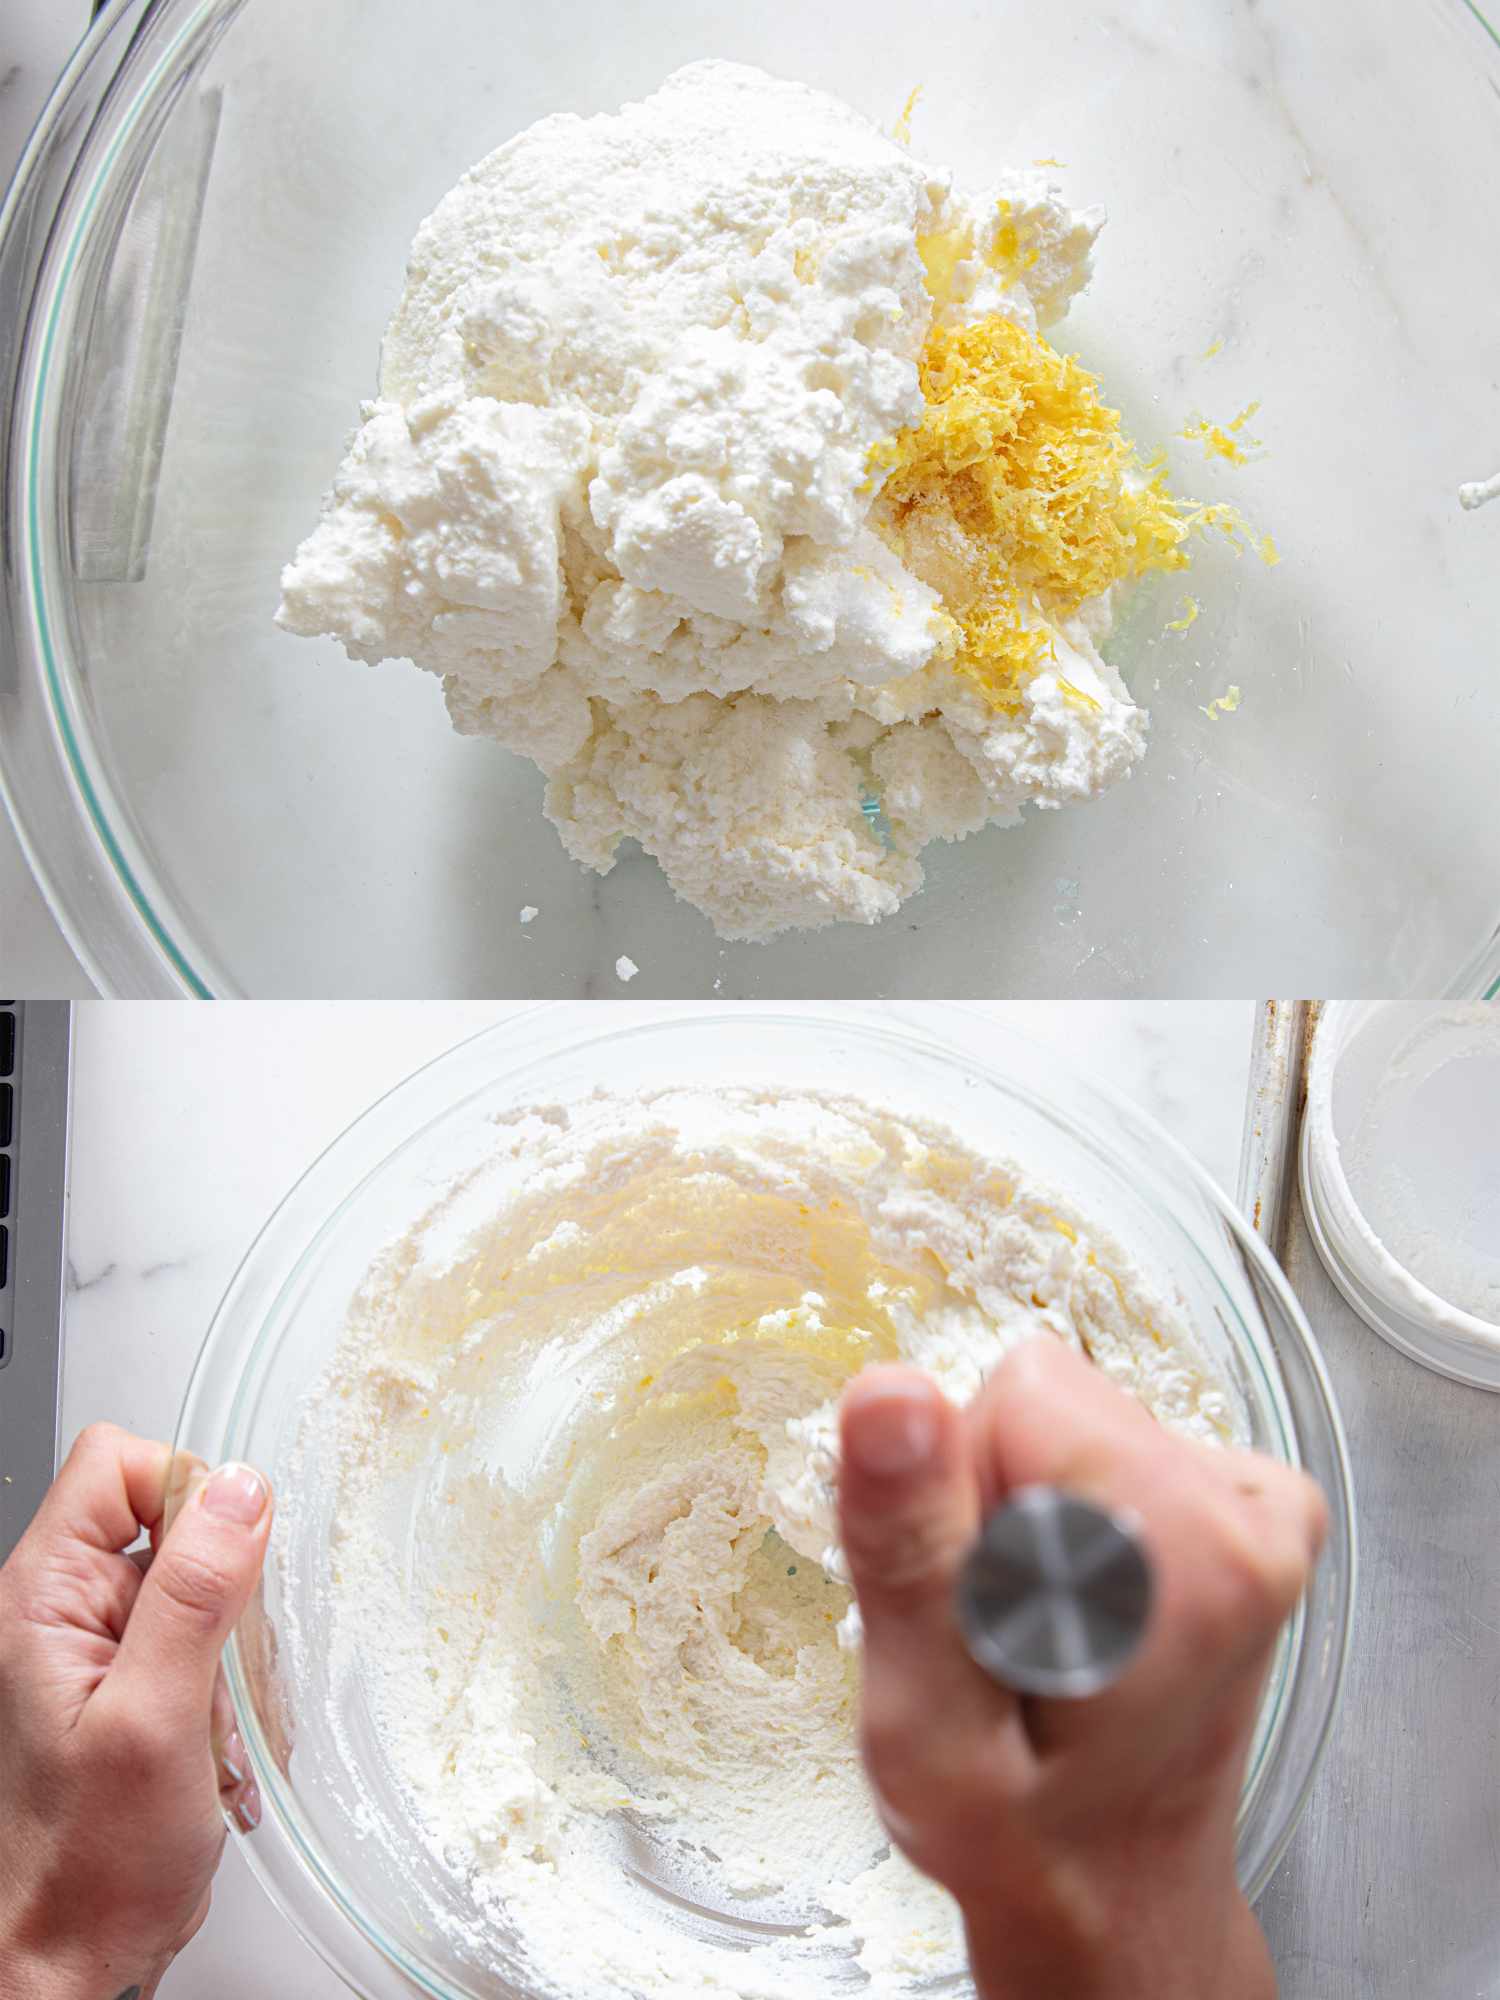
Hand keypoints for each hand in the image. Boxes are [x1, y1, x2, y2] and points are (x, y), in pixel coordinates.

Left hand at [0, 1425, 272, 1999]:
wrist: (69, 1961)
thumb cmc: (86, 1869)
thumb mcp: (152, 1722)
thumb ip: (194, 1595)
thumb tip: (240, 1488)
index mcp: (43, 1598)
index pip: (117, 1463)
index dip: (184, 1491)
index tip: (224, 1563)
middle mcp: (64, 1610)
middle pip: (170, 1517)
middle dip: (223, 1591)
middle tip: (218, 1673)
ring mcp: (100, 1647)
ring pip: (202, 1582)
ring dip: (231, 1653)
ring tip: (216, 1731)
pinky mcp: (135, 1682)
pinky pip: (207, 1640)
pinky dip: (230, 1690)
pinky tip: (219, 1749)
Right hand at [837, 1340, 1326, 1999]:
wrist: (1114, 1893)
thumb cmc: (1022, 1833)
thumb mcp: (926, 1723)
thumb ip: (908, 1550)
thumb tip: (889, 1390)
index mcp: (1184, 1553)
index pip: (1014, 1394)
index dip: (956, 1491)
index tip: (969, 1600)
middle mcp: (1250, 1514)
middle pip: (1046, 1397)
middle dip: (988, 1499)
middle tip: (994, 1628)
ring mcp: (1258, 1509)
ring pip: (1069, 1419)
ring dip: (1022, 1515)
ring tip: (1033, 1637)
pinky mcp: (1244, 1509)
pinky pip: (1108, 1444)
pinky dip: (1069, 1516)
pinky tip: (1076, 1613)